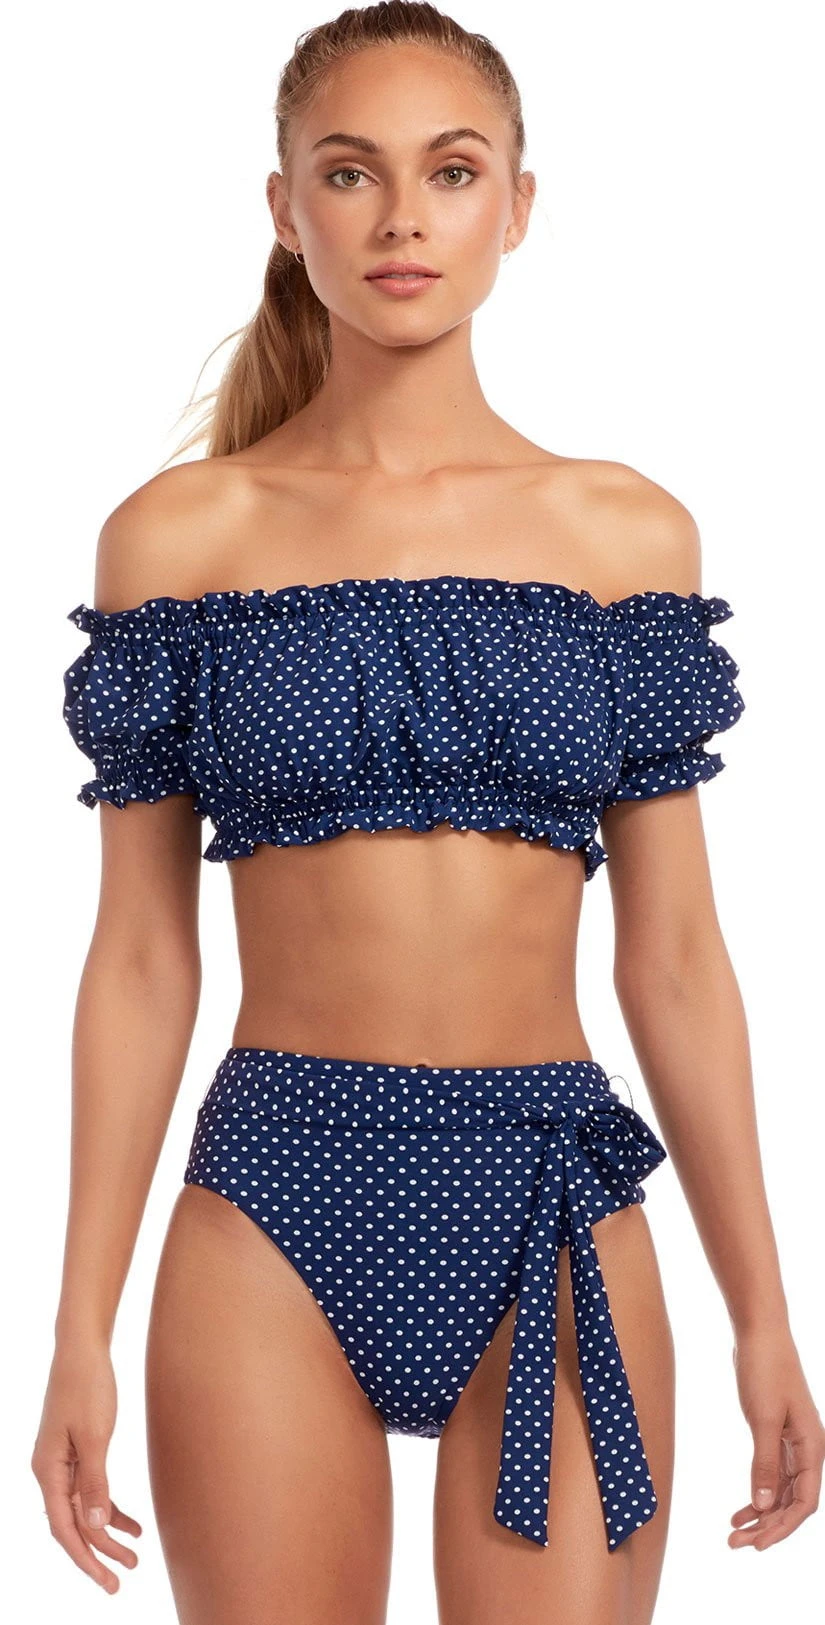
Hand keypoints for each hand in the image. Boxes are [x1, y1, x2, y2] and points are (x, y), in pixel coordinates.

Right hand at [30, 1340, 141, 1594]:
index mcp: (47, 1470)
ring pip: (83, 1509)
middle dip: (99, 1553)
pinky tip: (132, 1523)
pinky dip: (109, 1508)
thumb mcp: (95, 1435)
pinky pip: (91, 1490)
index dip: (85, 1558)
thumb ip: (95, 1482)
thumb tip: (96, 1527)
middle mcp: (50, 1471)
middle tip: (126, 1575)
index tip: (107, 1581)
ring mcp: (63, 1462)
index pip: (64, 1528)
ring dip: (107, 1533)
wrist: (83, 1348)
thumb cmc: (87, 1386)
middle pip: (73, 1524)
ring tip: (135, 1554)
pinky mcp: (77, 1451)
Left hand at [729, 1323, 824, 1549]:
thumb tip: (764, 1506)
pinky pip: (771, 1475)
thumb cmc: (765, 1369)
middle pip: (793, 1502)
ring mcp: (792, 1443)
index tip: (757, 1544)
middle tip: (735, 1544)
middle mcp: (807, 1449)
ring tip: (733, 1534)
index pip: (805, 1502)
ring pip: (782, 1492)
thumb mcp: (763, 1417)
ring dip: (760, 1514)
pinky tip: (739, 1510)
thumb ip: (764, 1462)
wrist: (759, 1333)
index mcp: (812, 1447)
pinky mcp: (775, 1434)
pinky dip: (757, 1493)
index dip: (783, 1527)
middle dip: (768, 1526)